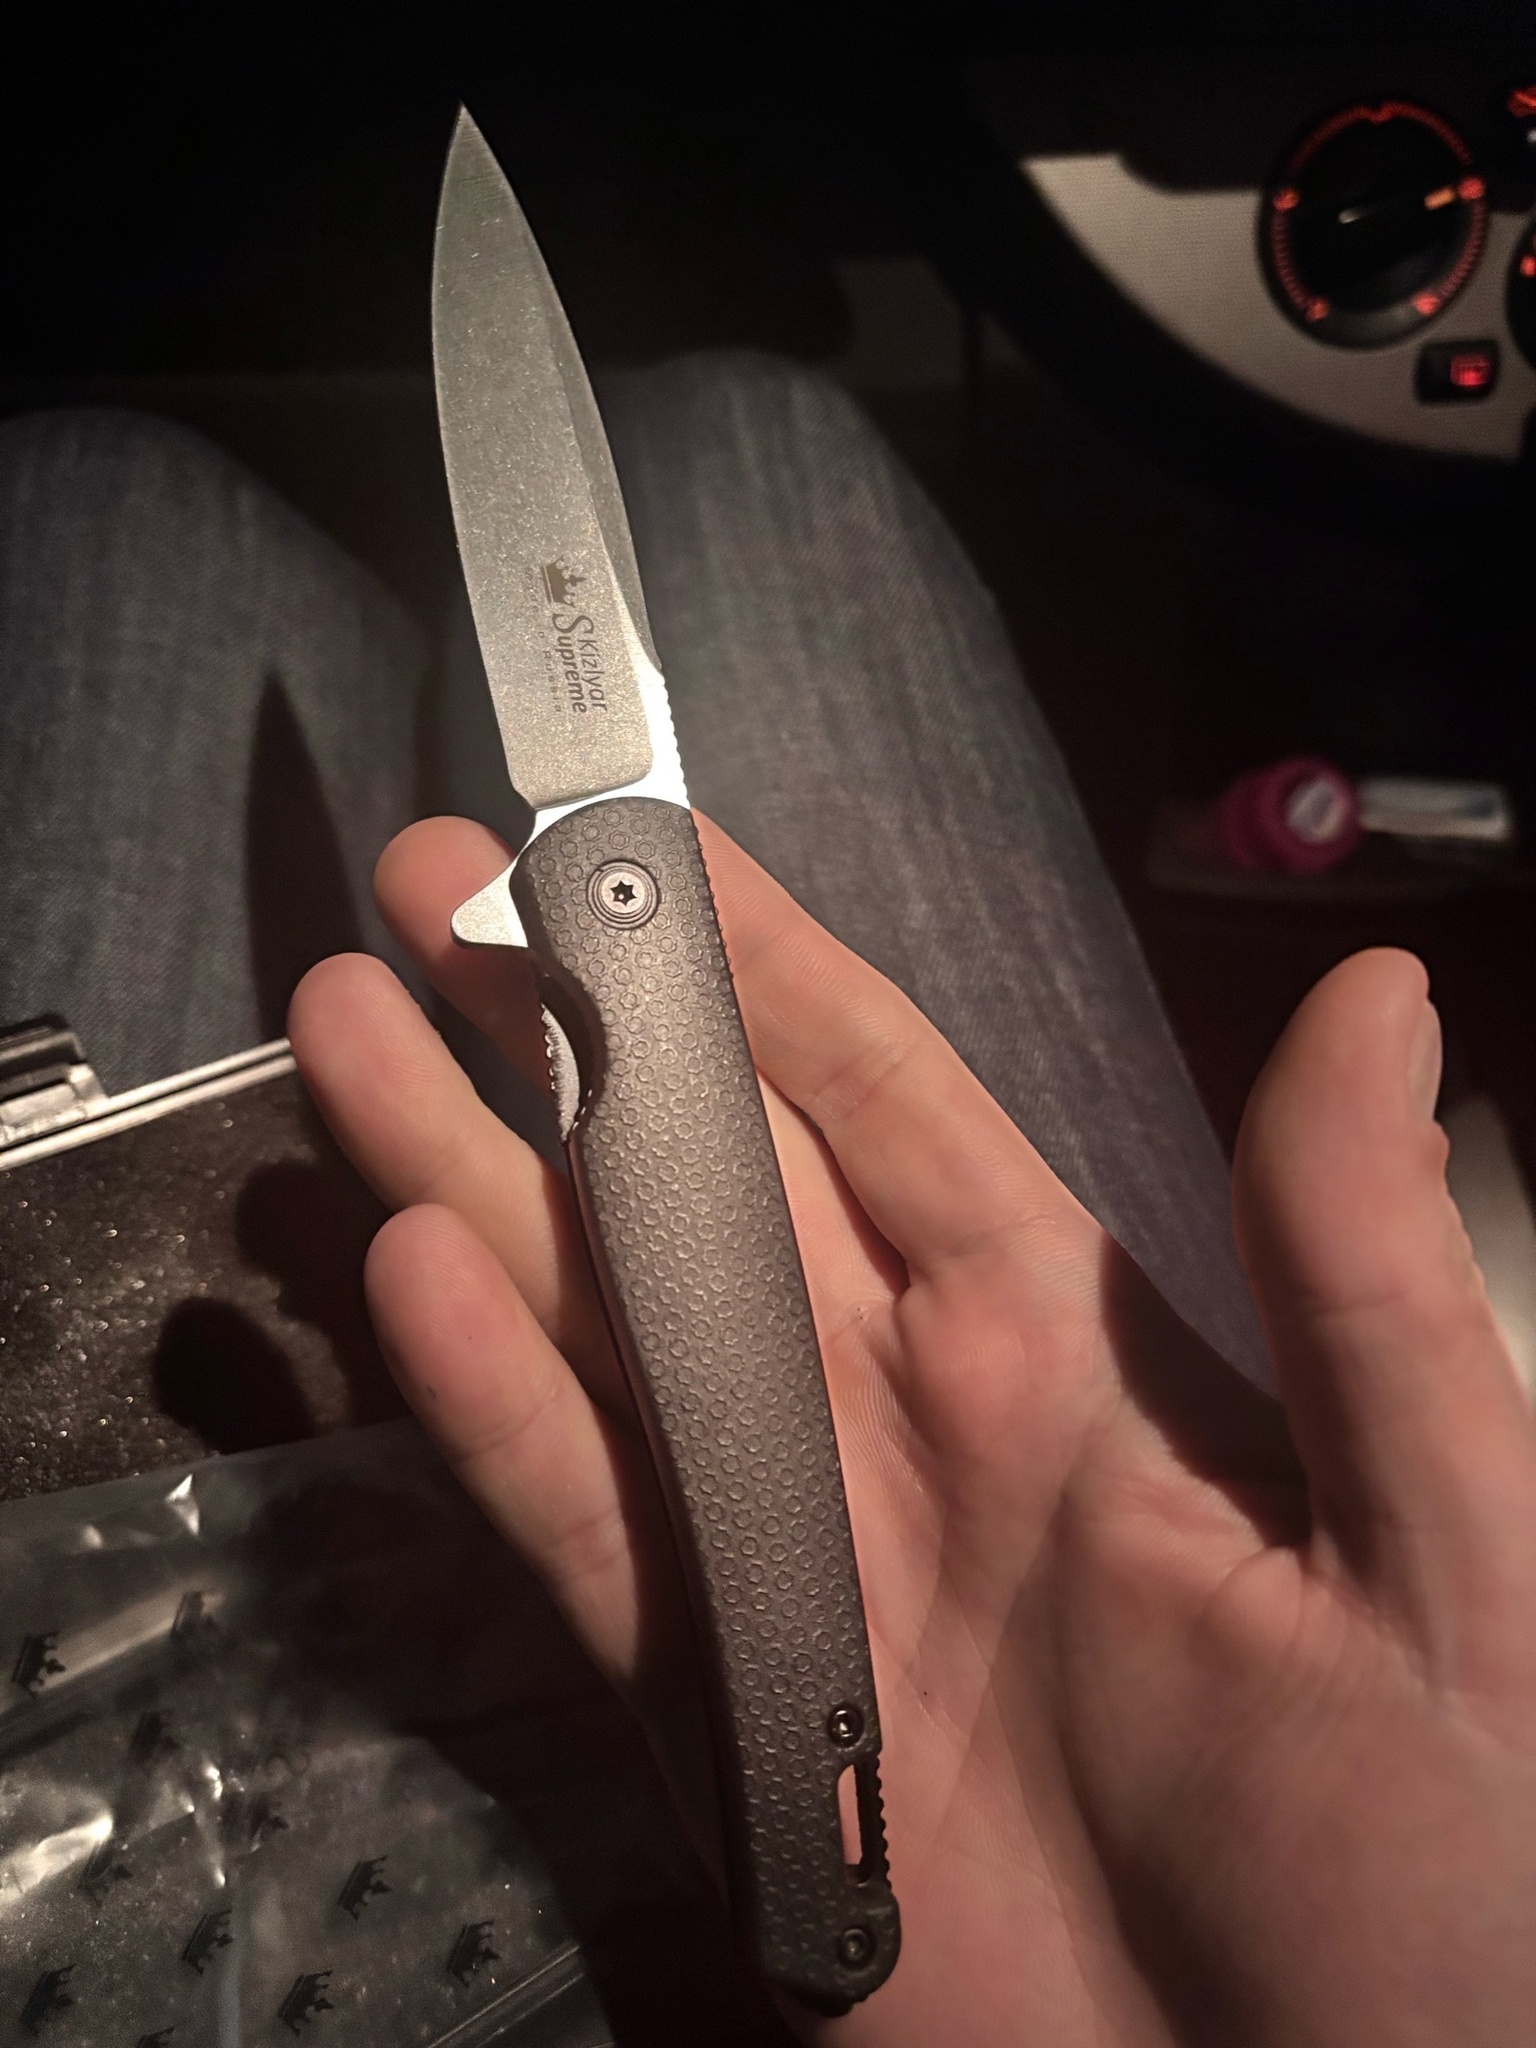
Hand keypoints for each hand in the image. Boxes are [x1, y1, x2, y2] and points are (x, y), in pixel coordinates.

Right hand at [290, 814, 1535, 2044]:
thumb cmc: (1447, 1863)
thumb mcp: (1452, 1547)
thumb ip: (1365, 1279)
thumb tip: (1383, 996)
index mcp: (1068, 1345)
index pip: (882, 1095)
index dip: (758, 958)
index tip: (642, 837)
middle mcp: (903, 1412)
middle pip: (698, 1178)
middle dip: (565, 1023)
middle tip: (427, 882)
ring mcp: (799, 1559)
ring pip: (602, 1324)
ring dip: (476, 1171)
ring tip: (346, 1027)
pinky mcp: (728, 1723)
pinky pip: (589, 1531)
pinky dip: (494, 1409)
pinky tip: (405, 1272)